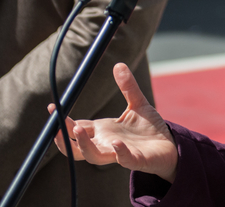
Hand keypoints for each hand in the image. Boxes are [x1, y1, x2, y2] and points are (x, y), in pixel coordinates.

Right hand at [49, 62, 178, 181]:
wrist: (171, 146)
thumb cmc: (150, 128)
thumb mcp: (138, 103)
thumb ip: (128, 87)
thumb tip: (118, 65)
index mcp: (104, 131)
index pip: (77, 128)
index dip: (63, 120)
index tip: (53, 107)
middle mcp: (106, 143)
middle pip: (77, 147)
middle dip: (64, 138)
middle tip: (56, 126)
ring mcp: (119, 153)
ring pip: (94, 156)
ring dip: (84, 145)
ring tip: (78, 130)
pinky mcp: (136, 160)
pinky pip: (124, 159)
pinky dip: (119, 152)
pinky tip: (116, 143)